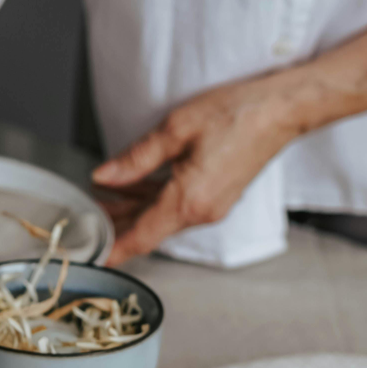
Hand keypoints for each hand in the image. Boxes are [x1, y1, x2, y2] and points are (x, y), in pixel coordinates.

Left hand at [93, 73, 299, 265]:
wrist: (281, 110)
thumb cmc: (237, 114)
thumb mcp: (176, 130)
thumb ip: (136, 158)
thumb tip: (104, 176)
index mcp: (189, 201)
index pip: (141, 237)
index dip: (113, 249)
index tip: (92, 257)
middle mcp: (201, 212)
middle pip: (148, 230)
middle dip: (116, 227)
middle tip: (85, 219)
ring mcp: (210, 206)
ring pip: (161, 218)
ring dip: (131, 212)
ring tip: (101, 200)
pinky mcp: (216, 196)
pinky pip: (176, 207)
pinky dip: (151, 201)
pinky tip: (132, 188)